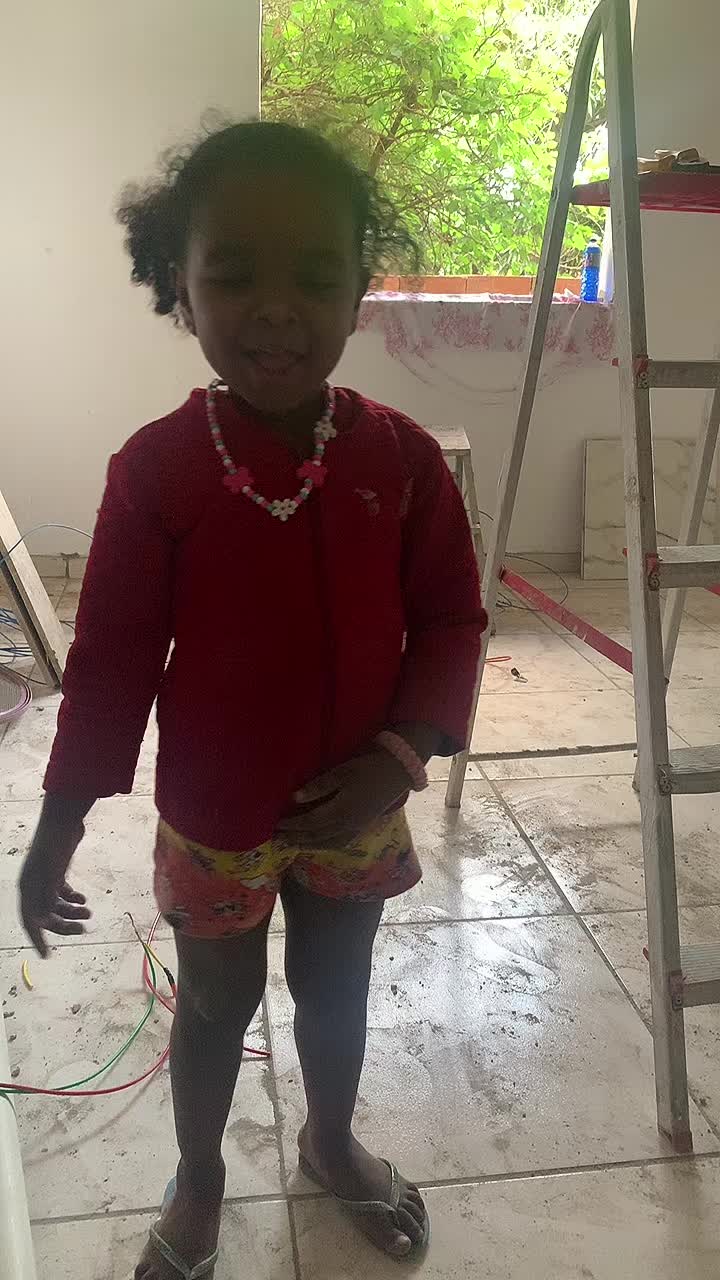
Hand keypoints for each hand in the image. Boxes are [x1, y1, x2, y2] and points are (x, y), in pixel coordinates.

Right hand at [19, 817, 90, 957]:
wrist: (63, 821)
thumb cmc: (55, 847)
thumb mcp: (52, 875)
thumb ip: (47, 897)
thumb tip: (44, 920)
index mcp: (28, 889)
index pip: (30, 921)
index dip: (37, 939)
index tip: (47, 955)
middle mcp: (33, 886)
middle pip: (46, 914)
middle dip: (64, 924)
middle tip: (84, 928)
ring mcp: (45, 878)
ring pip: (56, 904)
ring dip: (71, 912)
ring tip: (88, 913)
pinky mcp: (56, 871)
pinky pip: (62, 893)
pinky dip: (73, 899)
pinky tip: (83, 900)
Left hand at [276, 750, 410, 846]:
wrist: (397, 773)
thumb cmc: (368, 768)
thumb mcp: (342, 772)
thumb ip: (319, 786)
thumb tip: (295, 798)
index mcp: (341, 811)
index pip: (309, 823)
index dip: (292, 825)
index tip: (275, 825)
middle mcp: (347, 825)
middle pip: (316, 837)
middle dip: (295, 838)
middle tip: (276, 838)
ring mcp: (356, 829)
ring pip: (327, 844)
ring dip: (308, 845)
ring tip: (292, 843)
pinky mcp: (361, 827)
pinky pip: (339, 843)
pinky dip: (324, 846)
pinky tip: (317, 843)